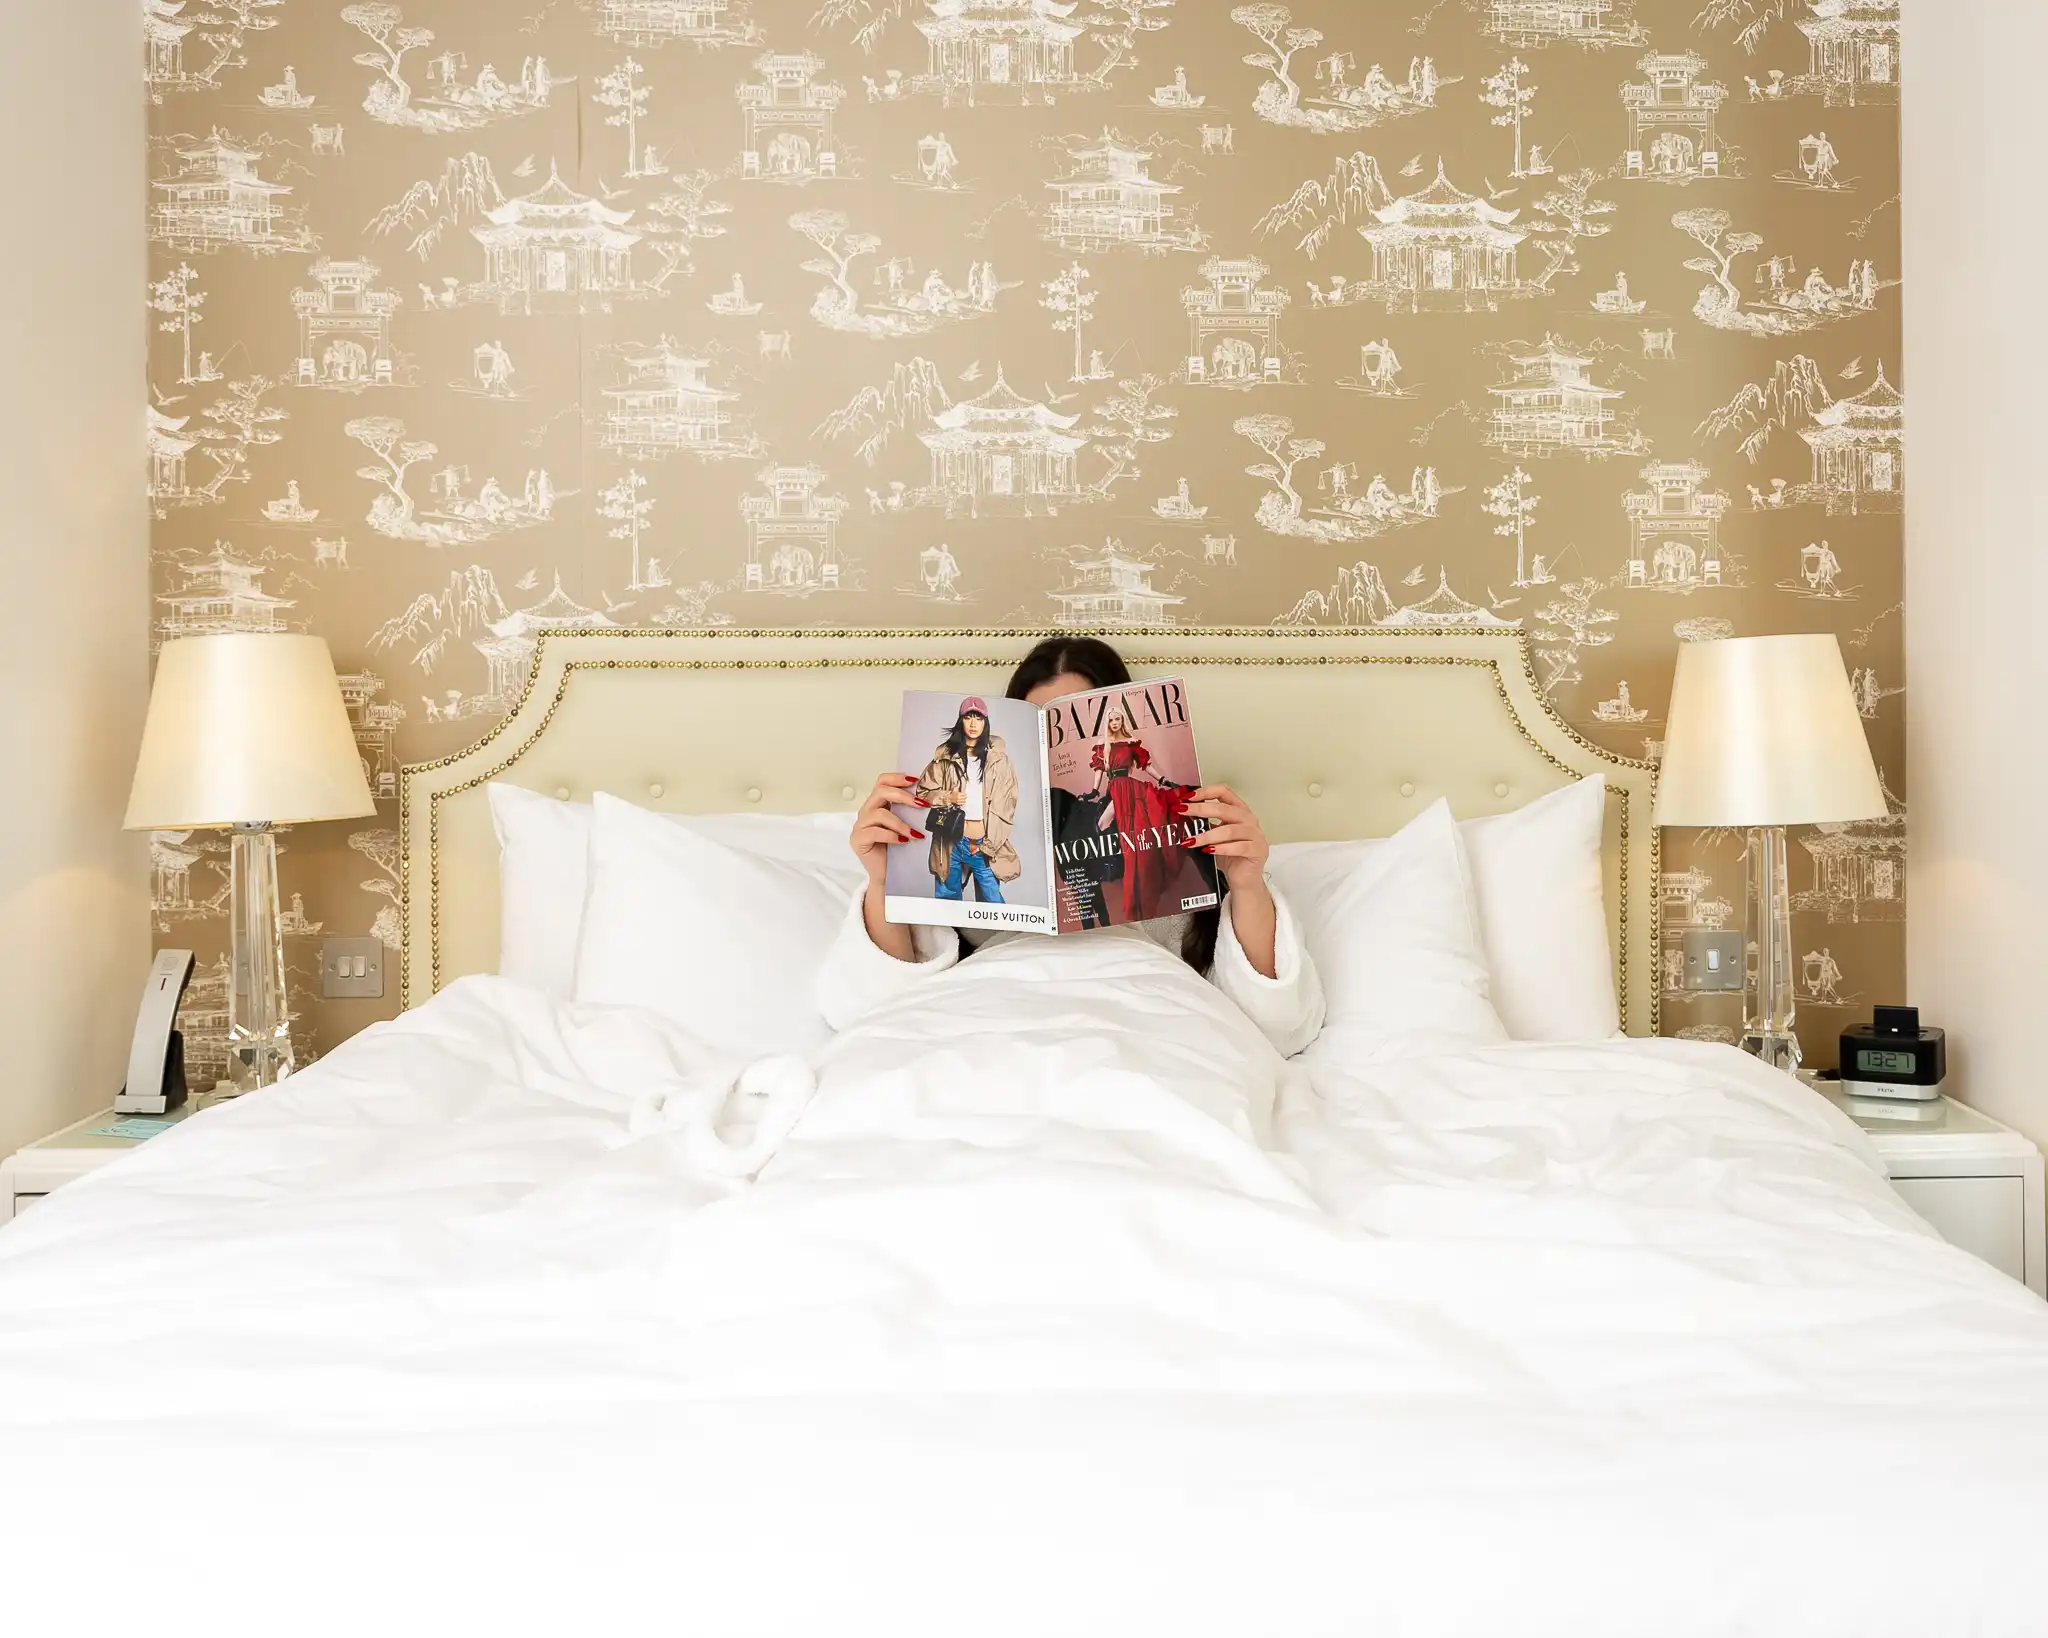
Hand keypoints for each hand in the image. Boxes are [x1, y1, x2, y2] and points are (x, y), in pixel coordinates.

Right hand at [851, 773, 922, 889]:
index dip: (897, 778)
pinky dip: (891, 835)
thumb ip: (908, 813)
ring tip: (914, 833)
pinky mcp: (858, 839)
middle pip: (880, 792)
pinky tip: (903, 841)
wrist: (887, 875)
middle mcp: (866, 812)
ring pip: (879, 813)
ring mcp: (860, 825)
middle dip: (903, 796)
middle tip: (922, 804)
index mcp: (877, 804)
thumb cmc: (896, 851)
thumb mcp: (904, 826)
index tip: (915, 780)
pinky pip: (874, 832)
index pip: (882, 782)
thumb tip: (927, 801)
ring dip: (900, 822)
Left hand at [1183, 784, 1268, 889]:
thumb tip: (1181, 814)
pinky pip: (1238, 847)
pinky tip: (1208, 851)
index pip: (1224, 792)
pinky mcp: (1257, 850)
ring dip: (1206, 835)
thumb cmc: (1230, 856)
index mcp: (1239, 811)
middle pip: (1224, 808)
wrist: (1244, 879)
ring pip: (1229, 830)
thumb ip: (1204, 824)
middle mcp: (1249, 819)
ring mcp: (1256, 835)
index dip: (1205, 792)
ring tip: (1190, 841)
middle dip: (1200, 809)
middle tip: (1182, 811)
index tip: (1187, 797)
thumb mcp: (1215, 836)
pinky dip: (1221, 849)